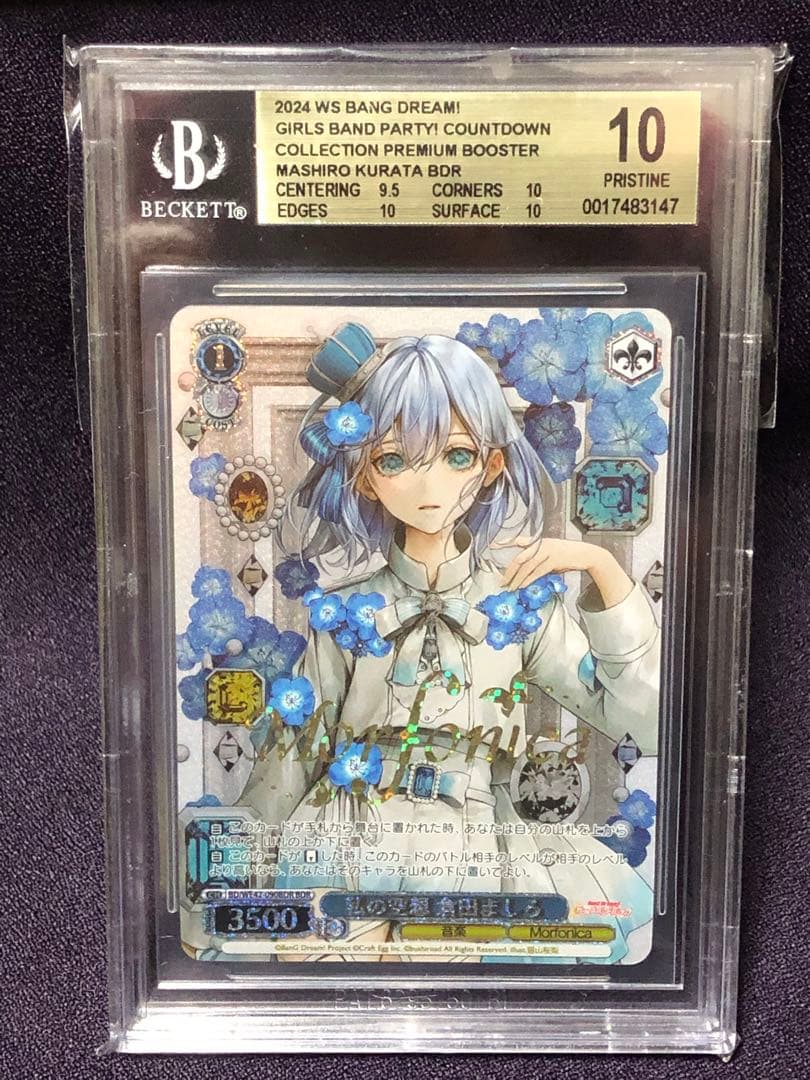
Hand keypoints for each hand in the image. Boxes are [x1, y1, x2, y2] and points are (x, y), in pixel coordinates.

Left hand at [494, 536, 632, 608]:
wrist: (586, 555)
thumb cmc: (568, 556)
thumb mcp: (551, 555)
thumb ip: (538, 562)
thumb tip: (526, 574)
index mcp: (538, 541)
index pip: (518, 540)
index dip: (504, 542)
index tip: (492, 545)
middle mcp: (540, 544)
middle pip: (519, 558)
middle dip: (509, 571)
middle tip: (502, 582)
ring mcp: (547, 551)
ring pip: (526, 566)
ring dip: (517, 579)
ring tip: (511, 587)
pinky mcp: (554, 560)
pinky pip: (537, 571)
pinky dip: (529, 579)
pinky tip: (523, 585)